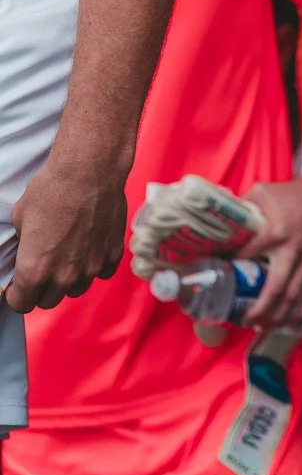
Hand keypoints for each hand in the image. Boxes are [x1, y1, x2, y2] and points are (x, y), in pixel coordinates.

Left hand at [6, 155, 127, 311]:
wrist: (89, 170)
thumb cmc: (52, 188)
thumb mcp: (21, 217)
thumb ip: (24, 245)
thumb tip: (27, 250)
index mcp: (35, 270)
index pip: (20, 304)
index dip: (16, 295)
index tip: (18, 288)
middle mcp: (63, 276)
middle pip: (48, 301)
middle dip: (41, 289)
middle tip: (42, 268)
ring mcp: (91, 267)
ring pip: (75, 290)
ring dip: (68, 280)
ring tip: (67, 257)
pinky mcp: (112, 254)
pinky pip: (101, 273)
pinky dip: (94, 265)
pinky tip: (89, 248)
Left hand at [236, 177, 301, 329]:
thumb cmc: (289, 194)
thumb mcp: (262, 192)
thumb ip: (242, 207)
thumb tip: (218, 221)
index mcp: (273, 231)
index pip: (247, 258)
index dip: (232, 272)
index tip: (221, 284)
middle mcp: (291, 248)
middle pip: (275, 289)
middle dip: (259, 310)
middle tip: (246, 322)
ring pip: (294, 296)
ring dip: (278, 316)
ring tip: (264, 328)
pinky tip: (294, 325)